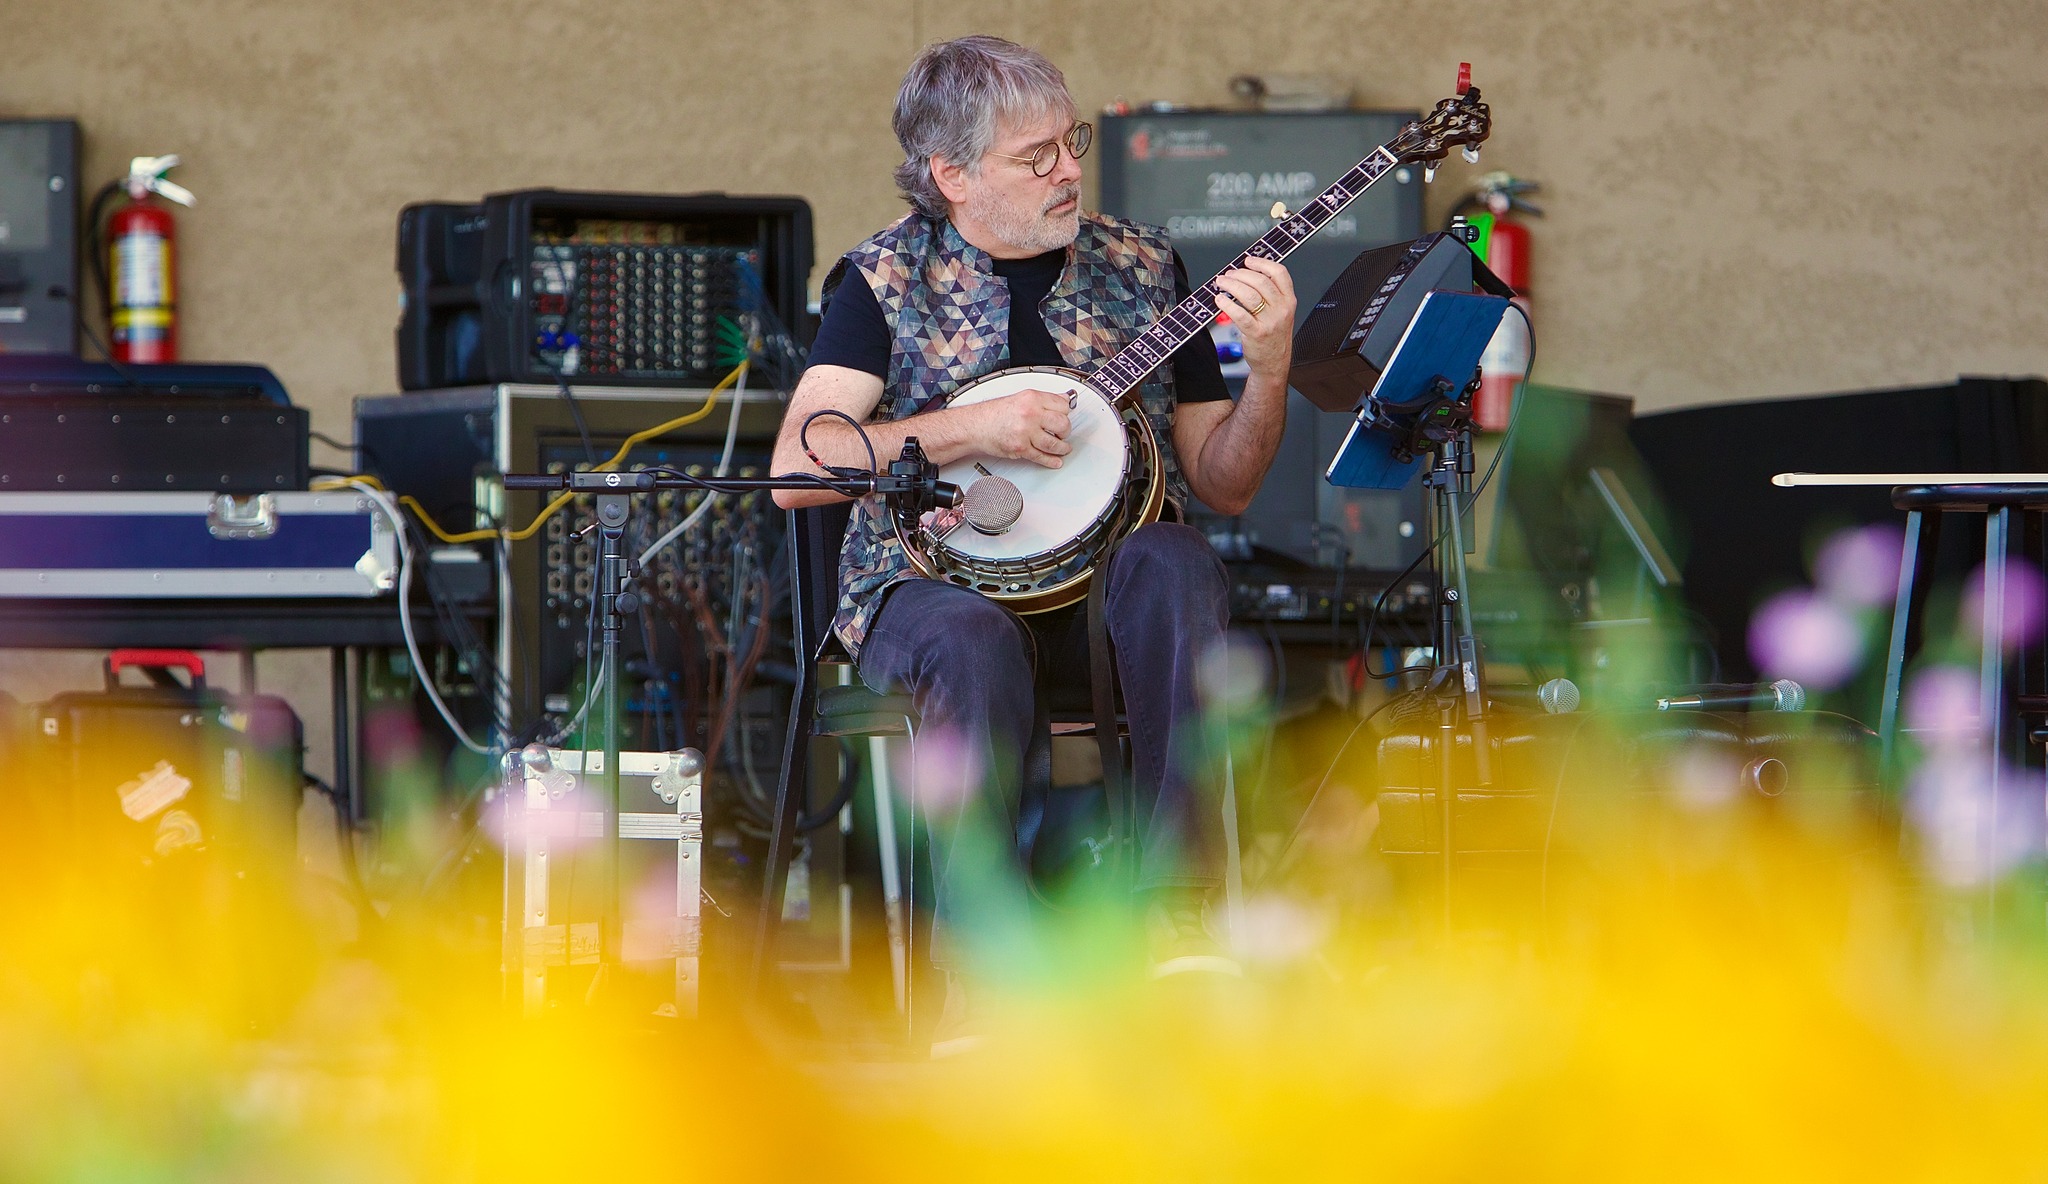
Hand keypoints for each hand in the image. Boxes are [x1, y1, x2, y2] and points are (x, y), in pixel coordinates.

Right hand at [974, 387, 1072, 467]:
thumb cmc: (993, 413)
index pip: (1062, 405)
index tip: (1066, 416)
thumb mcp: (1020, 398)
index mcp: (1032, 399)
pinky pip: (1041, 457)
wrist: (976, 426)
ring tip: (1063, 448)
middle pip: (1062, 424)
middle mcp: (1030, 414)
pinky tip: (1055, 461)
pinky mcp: (1021, 449)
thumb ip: (1042, 400)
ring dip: (1062, 448)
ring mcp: (1026, 432)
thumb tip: (1062, 400)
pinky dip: (1051, 461)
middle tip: (1064, 433)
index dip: (1065, 412)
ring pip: (1055, 443)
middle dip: (1066, 431)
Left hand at [1214, 255, 1295, 382]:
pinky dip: (1227, 304)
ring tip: (1221, 284)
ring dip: (1231, 285)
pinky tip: (1219, 300)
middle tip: (1228, 275)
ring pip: (1249, 295)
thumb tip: (1247, 275)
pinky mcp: (1256, 333)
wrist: (1274, 363)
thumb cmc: (1274, 336)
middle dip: (1241, 274)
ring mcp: (1270, 321)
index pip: (1280, 273)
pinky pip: (1239, 314)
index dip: (1262, 263)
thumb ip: (1271, 294)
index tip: (1248, 261)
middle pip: (1261, 281)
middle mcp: (1282, 309)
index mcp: (1289, 300)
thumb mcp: (1281, 312)